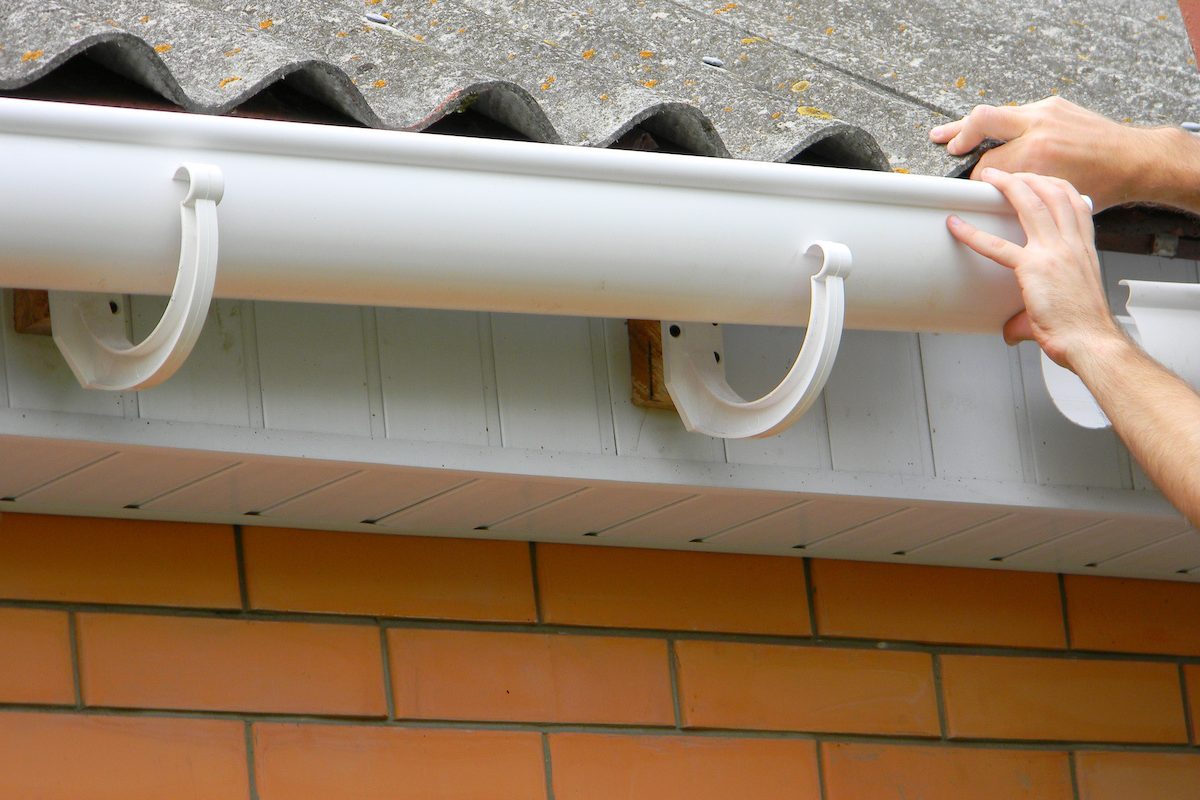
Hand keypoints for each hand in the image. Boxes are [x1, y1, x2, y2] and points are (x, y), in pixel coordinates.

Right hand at [930, 97, 1161, 210]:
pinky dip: (999, 124)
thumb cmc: (1103, 183)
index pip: (988, 165)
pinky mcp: (1052, 105)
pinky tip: (989, 132)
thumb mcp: (1056, 194)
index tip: (970, 188)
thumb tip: (998, 192)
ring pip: (995, 112)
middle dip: (958, 135)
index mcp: (1038, 154)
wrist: (1135, 158)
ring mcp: (1046, 112)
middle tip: (946, 146)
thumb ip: (1024, 190)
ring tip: (945, 134)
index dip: (976, 180)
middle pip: (982, 120)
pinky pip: (1015, 113)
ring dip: (969, 125)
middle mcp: (1040, 127)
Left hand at [946, 168, 1123, 369]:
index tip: (1041, 178)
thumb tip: (1010, 331)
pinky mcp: (1033, 268)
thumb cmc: (1083, 326)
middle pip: (1054, 194)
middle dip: (1030, 176)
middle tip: (1008, 172)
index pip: (1076, 203)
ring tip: (989, 178)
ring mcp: (1054, 253)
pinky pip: (997, 246)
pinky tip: (957, 225)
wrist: (1091, 341)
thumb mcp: (1064, 307)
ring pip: (1031, 205)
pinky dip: (973, 233)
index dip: (1057, 185)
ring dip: (1009, 187)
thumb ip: (1031, 312)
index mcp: (1085, 248)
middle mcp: (1072, 244)